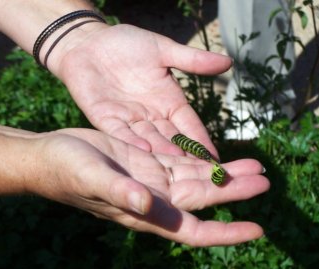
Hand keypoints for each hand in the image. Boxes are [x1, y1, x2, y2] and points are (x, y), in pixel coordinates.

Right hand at [27, 128, 268, 246]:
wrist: (51, 155)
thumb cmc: (64, 171)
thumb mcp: (89, 177)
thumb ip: (117, 191)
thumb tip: (147, 204)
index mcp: (145, 212)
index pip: (193, 230)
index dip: (225, 233)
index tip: (257, 230)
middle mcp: (155, 199)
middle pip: (203, 200)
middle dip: (234, 192)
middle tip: (265, 179)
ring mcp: (153, 179)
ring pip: (197, 180)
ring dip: (224, 174)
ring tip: (253, 165)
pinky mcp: (148, 161)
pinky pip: (182, 162)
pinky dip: (202, 160)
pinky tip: (218, 154)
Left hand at [52, 23, 231, 156]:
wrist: (88, 42)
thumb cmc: (126, 43)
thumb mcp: (163, 50)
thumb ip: (192, 61)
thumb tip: (230, 63)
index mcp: (169, 102)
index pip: (190, 126)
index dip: (202, 142)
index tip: (217, 161)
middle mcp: (152, 116)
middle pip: (173, 140)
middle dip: (187, 158)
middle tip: (202, 176)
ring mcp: (130, 120)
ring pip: (150, 140)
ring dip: (163, 153)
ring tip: (177, 167)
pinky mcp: (107, 119)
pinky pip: (121, 132)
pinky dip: (132, 141)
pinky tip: (145, 148)